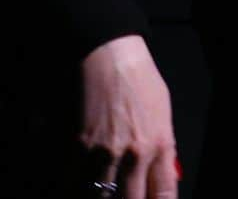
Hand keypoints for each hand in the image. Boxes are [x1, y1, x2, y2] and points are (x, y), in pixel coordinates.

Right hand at [79, 35, 178, 198]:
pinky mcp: (78, 149)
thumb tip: (159, 174)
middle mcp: (135, 155)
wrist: (109, 53)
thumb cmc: (138, 77)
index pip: (164, 193)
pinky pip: (73, 185)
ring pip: (100, 198)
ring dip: (101, 195)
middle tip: (123, 194)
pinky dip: (75, 188)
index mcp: (160, 144)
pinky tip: (79, 184)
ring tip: (102, 189)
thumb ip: (161, 146)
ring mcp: (105, 154)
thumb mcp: (162, 111)